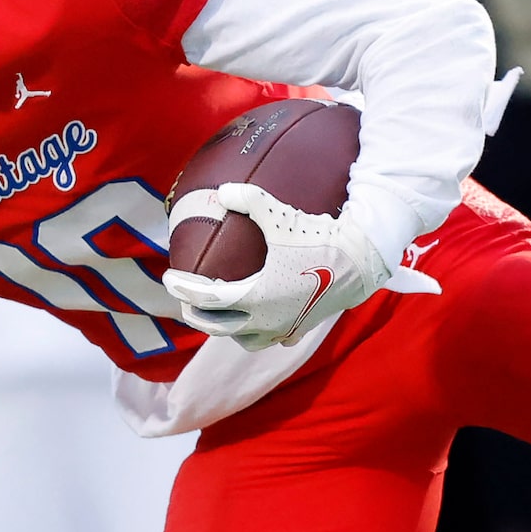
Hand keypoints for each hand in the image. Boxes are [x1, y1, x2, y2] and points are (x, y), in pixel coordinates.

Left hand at [161, 183, 389, 350]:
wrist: (361, 262)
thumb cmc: (318, 239)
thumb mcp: (280, 216)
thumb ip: (248, 200)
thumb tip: (221, 191)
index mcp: (255, 296)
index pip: (207, 298)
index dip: (183, 289)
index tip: (169, 279)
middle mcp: (266, 319)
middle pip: (218, 327)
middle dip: (197, 315)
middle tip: (186, 300)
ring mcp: (285, 328)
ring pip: (246, 340)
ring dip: (229, 330)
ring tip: (222, 314)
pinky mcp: (303, 328)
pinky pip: (274, 338)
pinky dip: (261, 331)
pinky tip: (262, 319)